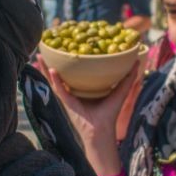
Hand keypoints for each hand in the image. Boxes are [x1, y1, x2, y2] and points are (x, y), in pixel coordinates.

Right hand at [41, 57, 139, 175]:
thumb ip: (127, 77)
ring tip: (38, 56)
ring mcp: (67, 96)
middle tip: (46, 47)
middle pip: (59, 73)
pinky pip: (59, 90)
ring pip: (53, 80)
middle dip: (51, 61)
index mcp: (83, 87)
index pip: (74, 71)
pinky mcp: (66, 103)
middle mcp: (73, 90)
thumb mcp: (120, 92)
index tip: (66, 45)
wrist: (103, 130)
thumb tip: (136, 61)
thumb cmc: (109, 113)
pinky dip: (55, 80)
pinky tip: (51, 70)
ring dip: (45, 68)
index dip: (69, 60)